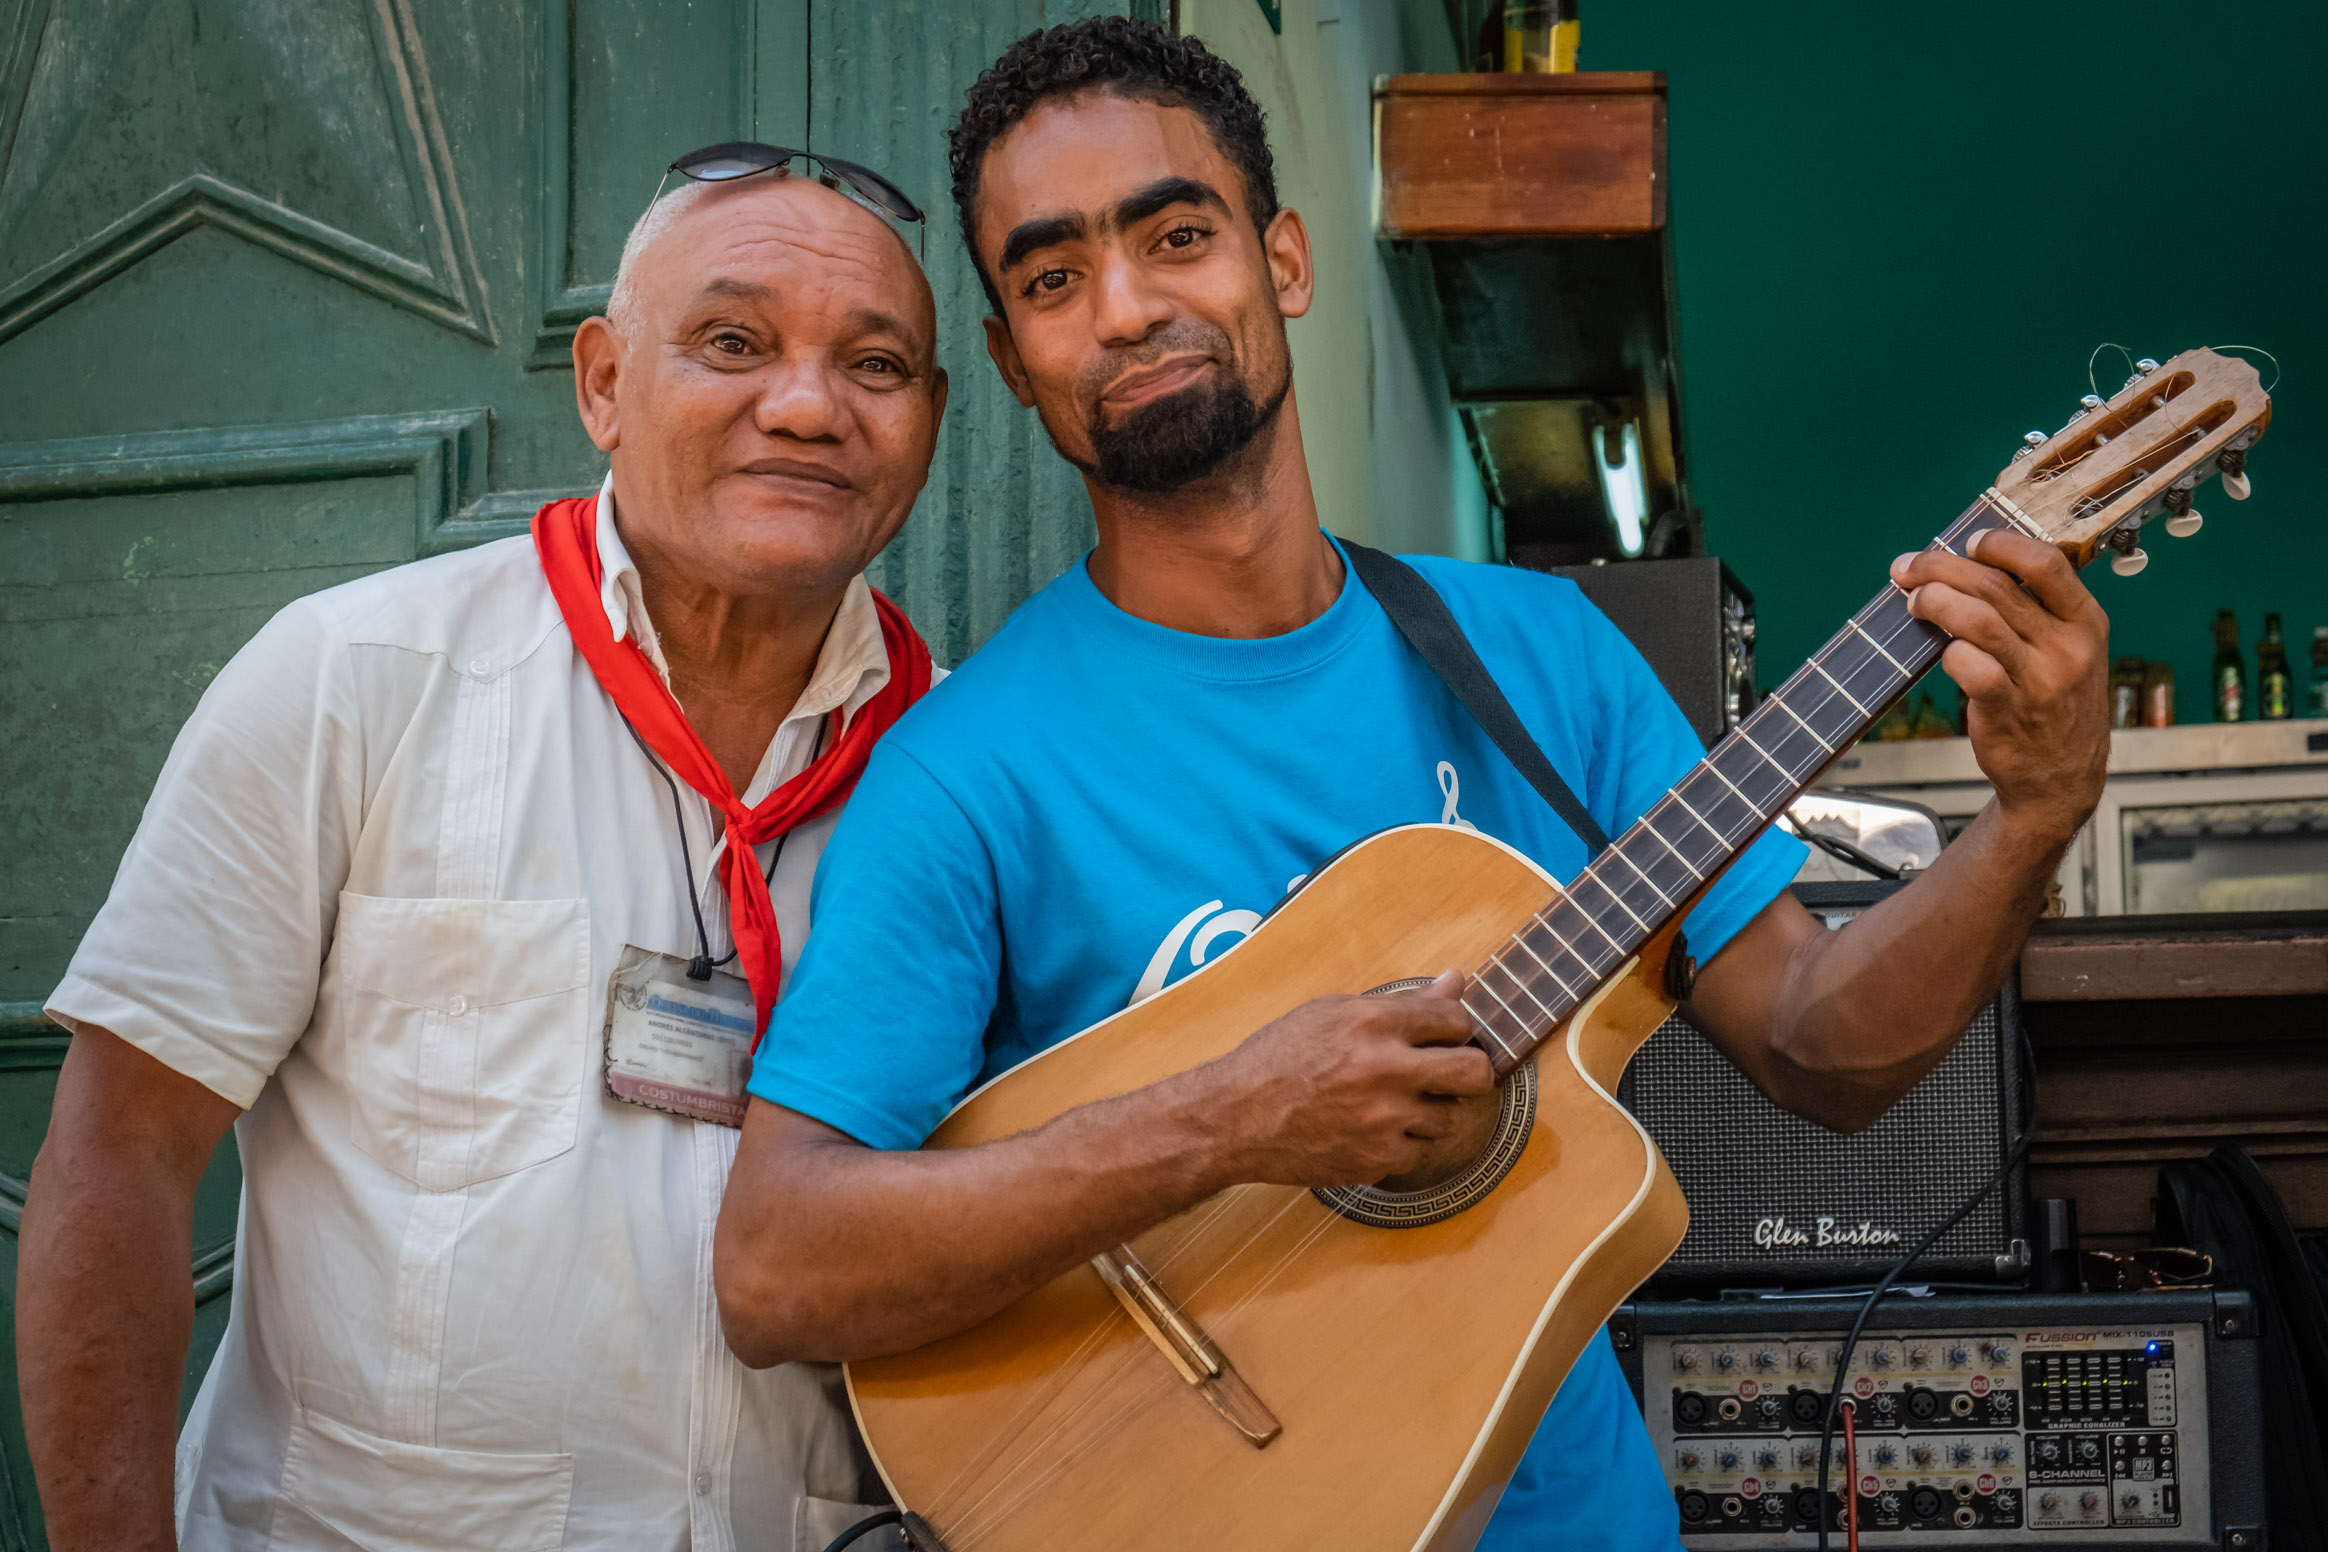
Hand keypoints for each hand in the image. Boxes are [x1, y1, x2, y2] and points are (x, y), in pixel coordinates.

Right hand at [1206, 971, 1496, 1189]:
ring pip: (1450, 1117)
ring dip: (1429, 1111)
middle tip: (1450, 1074)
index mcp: (1372, 1021)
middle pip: (1474, 1072)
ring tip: (1393, 1103)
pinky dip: (1400, 1143)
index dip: (1452, 1028)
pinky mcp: (1376, 1159)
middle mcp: (1383, 1068)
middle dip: (1469, 1072)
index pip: (1455, 1019)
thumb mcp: (1332, 1013)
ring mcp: (1382, 1118)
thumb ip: (1401, 1002)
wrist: (1234, 1117)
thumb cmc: (1278, 1059)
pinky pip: (1418, 1152)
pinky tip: (1369, 1130)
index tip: (1441, 1037)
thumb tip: (1456, 982)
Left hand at [1890, 529, 2108, 844]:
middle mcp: (2067, 647)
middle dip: (1940, 569)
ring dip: (1933, 602)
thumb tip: (1965, 568)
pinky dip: (1948, 653)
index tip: (1966, 543)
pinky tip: (1942, 652)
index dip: (2000, 544)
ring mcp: (2040, 680)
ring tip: (1912, 601)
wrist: (2059, 781)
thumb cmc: (2053, 707)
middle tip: (1908, 568)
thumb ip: (2032, 612)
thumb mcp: (2067, 653)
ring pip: (1977, 620)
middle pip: (1995, 586)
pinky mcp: (2009, 711)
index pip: (2047, 563)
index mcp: (2086, 622)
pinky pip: (1969, 667)